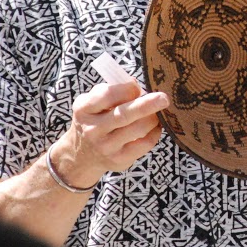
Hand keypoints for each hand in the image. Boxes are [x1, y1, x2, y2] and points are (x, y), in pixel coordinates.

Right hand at [53, 81, 167, 187]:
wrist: (83, 155)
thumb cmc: (95, 119)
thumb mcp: (93, 102)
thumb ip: (112, 90)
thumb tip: (138, 86)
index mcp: (84, 109)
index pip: (107, 95)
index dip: (126, 89)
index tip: (137, 87)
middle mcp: (92, 129)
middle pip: (123, 115)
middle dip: (147, 105)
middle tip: (164, 98)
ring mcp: (106, 147)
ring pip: (138, 129)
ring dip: (152, 118)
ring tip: (156, 112)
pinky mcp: (119, 160)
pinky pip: (145, 143)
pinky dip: (155, 132)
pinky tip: (154, 126)